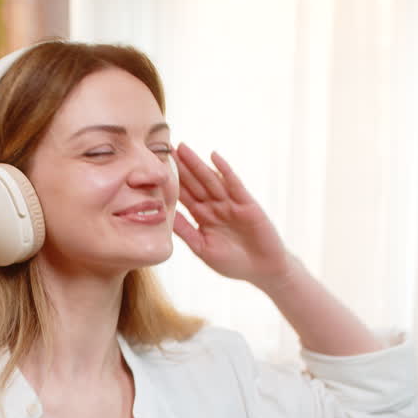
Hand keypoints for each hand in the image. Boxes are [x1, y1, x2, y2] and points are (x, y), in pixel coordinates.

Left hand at [172, 142, 293, 289]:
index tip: (155, 168)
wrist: (262, 270)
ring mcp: (231, 203)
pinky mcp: (247, 204)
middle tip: (166, 147)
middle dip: (181, 167)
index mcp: (203, 217)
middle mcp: (215, 206)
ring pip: (210, 180)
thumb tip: (163, 217)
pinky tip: (214, 156)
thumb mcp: (202, 248)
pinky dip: (225, 170)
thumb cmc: (233, 263)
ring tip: (183, 148)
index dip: (171, 182)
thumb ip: (186, 231)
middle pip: (195, 183)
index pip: (185, 195)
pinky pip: (234, 184)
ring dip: (197, 164)